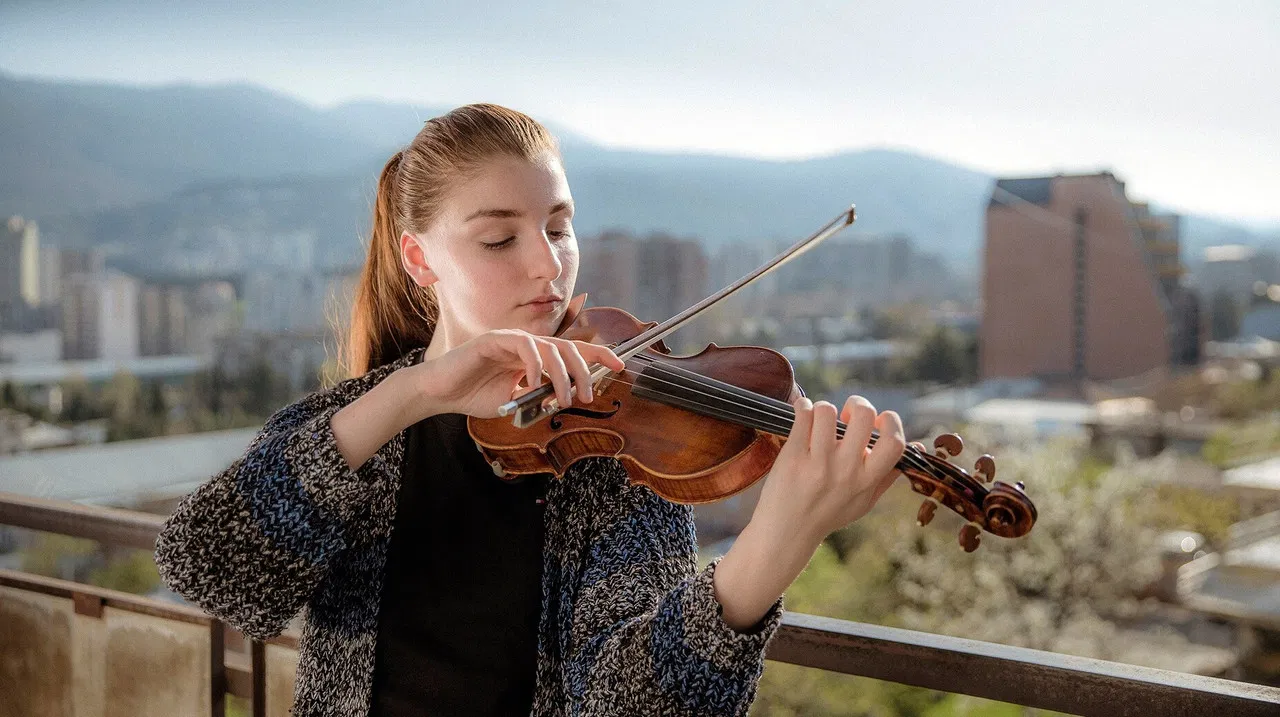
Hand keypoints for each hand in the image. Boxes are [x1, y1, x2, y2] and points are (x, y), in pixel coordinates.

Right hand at [410, 329, 625, 417]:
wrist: (442, 394)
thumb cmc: (477, 395)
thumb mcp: (517, 402)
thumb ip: (540, 398)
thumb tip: (564, 400)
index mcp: (536, 357)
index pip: (573, 350)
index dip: (598, 355)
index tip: (620, 366)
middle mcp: (528, 344)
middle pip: (569, 348)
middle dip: (585, 370)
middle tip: (589, 396)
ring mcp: (512, 338)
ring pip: (551, 347)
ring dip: (563, 375)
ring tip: (565, 398)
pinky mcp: (495, 338)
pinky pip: (525, 345)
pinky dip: (535, 364)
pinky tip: (536, 382)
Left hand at [712, 395, 905, 630]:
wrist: (787, 531)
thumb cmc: (829, 512)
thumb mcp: (865, 500)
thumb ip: (889, 474)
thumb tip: (918, 446)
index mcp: (867, 480)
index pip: (894, 442)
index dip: (890, 421)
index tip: (877, 422)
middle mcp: (846, 471)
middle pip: (864, 415)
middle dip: (857, 404)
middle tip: (846, 416)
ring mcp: (818, 463)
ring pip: (828, 410)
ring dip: (824, 409)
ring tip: (820, 421)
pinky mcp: (793, 456)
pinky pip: (803, 415)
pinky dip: (803, 406)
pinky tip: (803, 414)